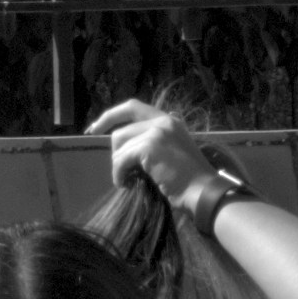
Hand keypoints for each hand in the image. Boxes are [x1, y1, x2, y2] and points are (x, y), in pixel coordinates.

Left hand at [91, 98, 237, 216]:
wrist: (203, 191)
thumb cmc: (190, 180)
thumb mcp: (172, 152)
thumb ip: (153, 142)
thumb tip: (124, 149)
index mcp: (169, 119)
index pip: (132, 107)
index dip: (110, 116)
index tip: (94, 129)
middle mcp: (163, 120)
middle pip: (121, 129)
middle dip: (115, 151)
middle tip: (118, 169)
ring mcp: (157, 132)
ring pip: (119, 145)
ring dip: (118, 166)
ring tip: (128, 180)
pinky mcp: (150, 146)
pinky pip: (121, 159)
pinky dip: (118, 174)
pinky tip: (125, 184)